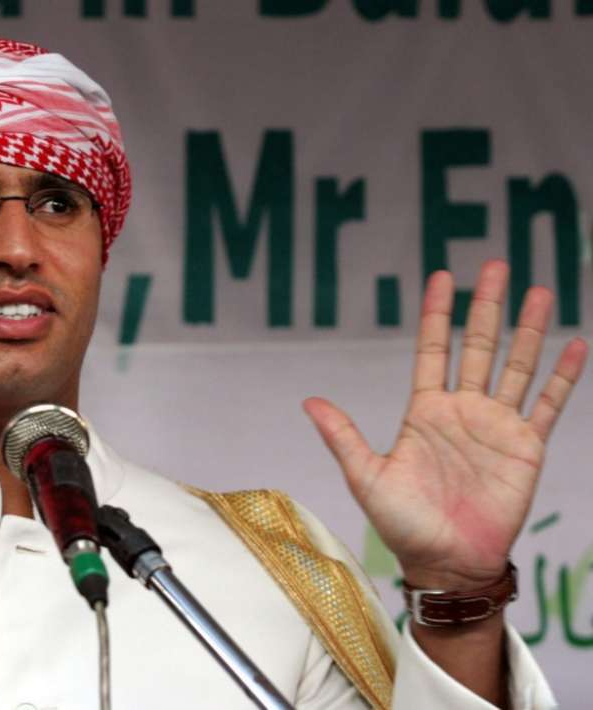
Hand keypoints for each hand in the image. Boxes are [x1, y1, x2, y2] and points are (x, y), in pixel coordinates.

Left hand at [304, 260, 586, 590]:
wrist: (447, 562)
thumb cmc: (404, 524)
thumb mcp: (366, 476)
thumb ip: (343, 436)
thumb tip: (307, 401)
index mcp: (425, 411)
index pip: (432, 349)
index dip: (436, 313)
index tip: (441, 276)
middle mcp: (463, 410)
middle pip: (479, 346)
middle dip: (487, 306)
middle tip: (496, 264)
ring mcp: (497, 426)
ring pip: (516, 365)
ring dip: (529, 329)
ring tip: (540, 291)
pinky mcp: (526, 447)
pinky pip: (548, 405)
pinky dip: (562, 376)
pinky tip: (574, 344)